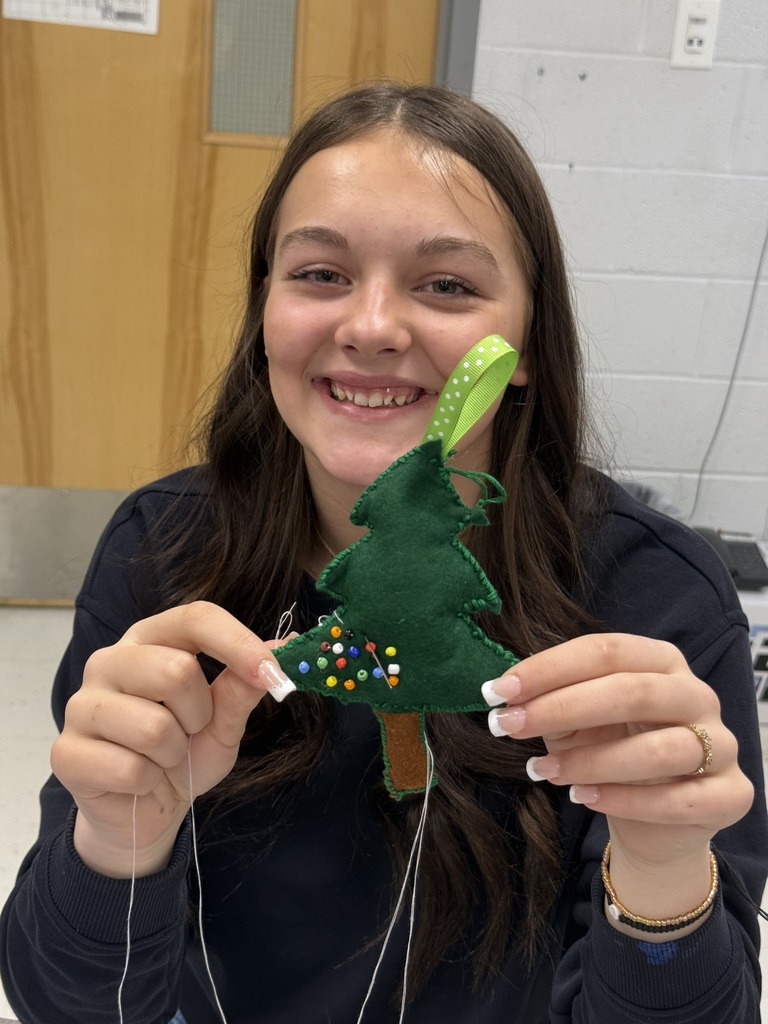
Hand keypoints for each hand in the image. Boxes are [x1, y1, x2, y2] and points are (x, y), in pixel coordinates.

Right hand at [51, 601, 295, 877]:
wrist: (144, 811)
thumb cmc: (184, 753)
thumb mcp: (223, 720)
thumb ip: (243, 685)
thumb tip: (284, 646)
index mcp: (150, 639)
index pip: (195, 618)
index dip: (238, 642)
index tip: (273, 672)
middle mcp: (109, 661)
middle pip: (175, 669)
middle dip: (199, 714)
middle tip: (190, 731)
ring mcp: (80, 704)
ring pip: (154, 726)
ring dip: (174, 754)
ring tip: (162, 757)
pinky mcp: (65, 752)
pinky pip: (130, 768)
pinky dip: (149, 782)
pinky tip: (137, 780)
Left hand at [483, 633, 753, 924]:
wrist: (658, 823)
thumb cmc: (614, 754)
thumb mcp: (578, 721)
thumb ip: (549, 702)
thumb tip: (499, 694)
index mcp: (661, 662)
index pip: (606, 651)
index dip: (549, 668)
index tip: (500, 690)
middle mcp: (697, 695)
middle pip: (631, 691)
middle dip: (561, 707)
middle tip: (509, 725)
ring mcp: (722, 745)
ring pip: (657, 749)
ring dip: (589, 761)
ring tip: (543, 770)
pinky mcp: (732, 795)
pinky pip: (678, 800)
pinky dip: (623, 800)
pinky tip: (583, 799)